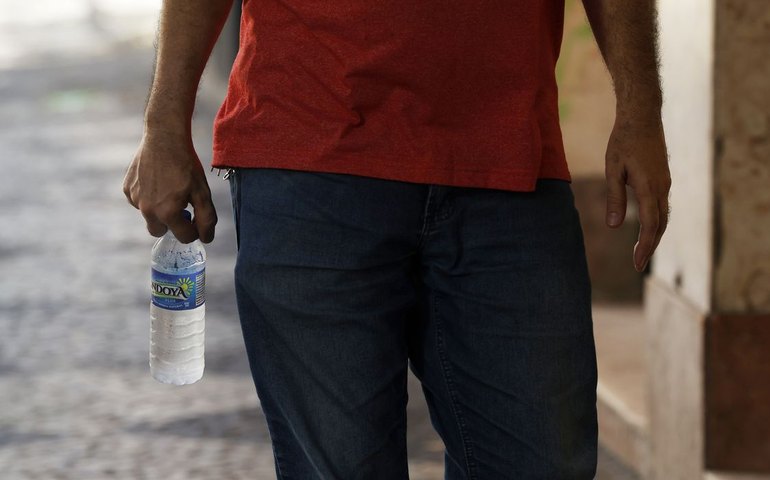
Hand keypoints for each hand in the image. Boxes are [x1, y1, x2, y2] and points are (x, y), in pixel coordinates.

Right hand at [122, 130, 216, 243]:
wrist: (164, 137)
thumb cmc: (185, 164)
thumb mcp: (202, 191)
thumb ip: (206, 218)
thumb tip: (206, 239)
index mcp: (167, 212)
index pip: (183, 237)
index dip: (194, 230)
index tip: (197, 219)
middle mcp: (147, 210)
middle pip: (160, 231)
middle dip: (172, 224)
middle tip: (181, 206)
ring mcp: (134, 199)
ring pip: (149, 216)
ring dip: (159, 209)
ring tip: (168, 188)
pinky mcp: (127, 189)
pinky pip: (138, 202)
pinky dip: (147, 197)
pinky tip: (156, 180)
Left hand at [604, 115, 670, 271]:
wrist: (643, 117)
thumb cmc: (623, 141)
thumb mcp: (613, 170)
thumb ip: (614, 198)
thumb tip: (614, 226)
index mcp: (649, 187)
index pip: (650, 225)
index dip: (644, 247)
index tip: (637, 264)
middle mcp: (662, 188)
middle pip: (660, 225)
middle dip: (650, 246)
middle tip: (638, 265)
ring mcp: (665, 183)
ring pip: (663, 216)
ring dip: (653, 235)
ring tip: (641, 251)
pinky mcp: (663, 179)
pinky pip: (662, 206)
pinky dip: (655, 222)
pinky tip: (646, 228)